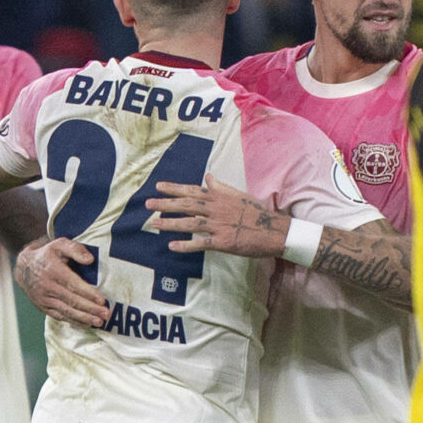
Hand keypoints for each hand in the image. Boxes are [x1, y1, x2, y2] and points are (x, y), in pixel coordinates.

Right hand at [16, 237, 109, 327]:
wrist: (23, 267)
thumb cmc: (46, 255)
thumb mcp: (59, 245)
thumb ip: (75, 249)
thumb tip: (90, 259)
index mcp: (53, 271)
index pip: (73, 285)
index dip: (88, 294)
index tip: (102, 300)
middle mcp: (47, 286)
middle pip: (72, 300)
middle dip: (91, 309)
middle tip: (106, 314)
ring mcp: (44, 299)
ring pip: (66, 311)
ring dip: (84, 318)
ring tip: (99, 322)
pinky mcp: (43, 307)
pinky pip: (60, 316)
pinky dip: (74, 321)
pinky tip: (87, 323)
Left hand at [150, 178, 287, 256]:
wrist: (274, 230)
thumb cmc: (257, 213)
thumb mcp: (239, 195)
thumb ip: (221, 187)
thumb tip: (208, 177)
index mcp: (219, 197)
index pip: (192, 191)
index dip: (174, 188)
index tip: (159, 186)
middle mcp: (216, 209)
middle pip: (187, 205)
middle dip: (166, 204)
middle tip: (148, 204)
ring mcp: (219, 226)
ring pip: (190, 223)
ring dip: (171, 223)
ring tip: (154, 223)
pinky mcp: (223, 242)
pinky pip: (201, 243)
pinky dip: (186, 245)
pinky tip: (172, 246)